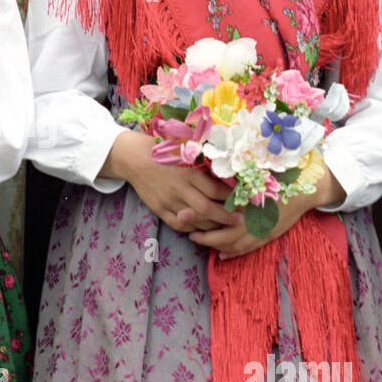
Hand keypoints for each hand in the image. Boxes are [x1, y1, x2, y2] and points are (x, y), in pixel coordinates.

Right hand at [102, 130, 234, 233]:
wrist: (136, 159)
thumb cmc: (166, 153)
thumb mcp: (187, 155)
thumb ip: (205, 167)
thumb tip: (231, 178)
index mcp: (189, 172)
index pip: (216, 190)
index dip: (232, 199)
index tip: (245, 202)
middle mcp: (180, 188)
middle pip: (208, 209)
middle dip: (226, 217)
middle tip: (240, 221)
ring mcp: (169, 201)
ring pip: (195, 220)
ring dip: (212, 226)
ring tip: (225, 227)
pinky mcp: (160, 209)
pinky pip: (180, 225)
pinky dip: (193, 228)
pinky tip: (203, 228)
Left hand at [186, 166, 345, 258]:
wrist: (307, 189)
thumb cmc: (280, 176)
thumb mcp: (256, 173)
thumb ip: (235, 177)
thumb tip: (210, 171)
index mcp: (247, 203)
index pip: (218, 213)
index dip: (200, 216)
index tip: (184, 213)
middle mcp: (253, 220)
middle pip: (224, 235)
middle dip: (204, 237)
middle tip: (189, 234)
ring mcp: (262, 231)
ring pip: (234, 245)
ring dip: (216, 246)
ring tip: (200, 241)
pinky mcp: (268, 236)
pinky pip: (247, 249)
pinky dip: (233, 253)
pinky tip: (221, 255)